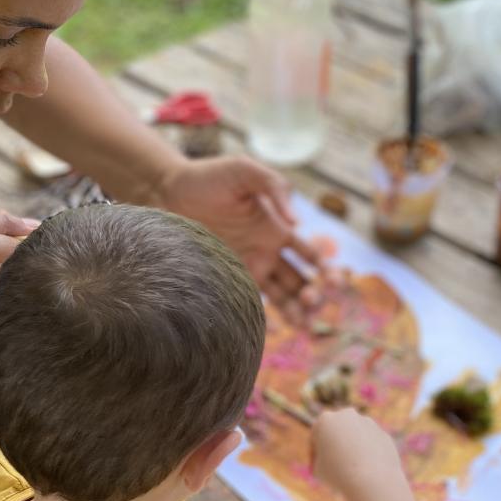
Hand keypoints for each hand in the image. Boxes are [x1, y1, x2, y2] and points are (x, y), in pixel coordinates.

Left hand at [154, 156, 329, 318]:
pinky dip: (261, 319)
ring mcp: (245, 268)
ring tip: (305, 324)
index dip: (326, 269)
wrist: (166, 191)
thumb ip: (276, 189)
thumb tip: (297, 223)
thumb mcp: (246, 171)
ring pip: (280, 297)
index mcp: (276, 229)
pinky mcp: (224, 280)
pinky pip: (248, 302)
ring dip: (296, 311)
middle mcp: (265, 252)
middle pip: (299, 281)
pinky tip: (271, 329)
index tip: (334, 281)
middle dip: (313, 294)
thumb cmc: (208, 177)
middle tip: (314, 301)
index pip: (310, 254)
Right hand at [311, 408, 403, 500]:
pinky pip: (371, 445)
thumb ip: (323, 457)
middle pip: (337, 432)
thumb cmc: (339, 475)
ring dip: (353, 449)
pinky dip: (368, 455)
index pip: (316, 437)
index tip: (317, 470)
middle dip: (335, 446)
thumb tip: (331, 457)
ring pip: (356, 437)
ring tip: (352, 472)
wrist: (372, 480)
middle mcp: (347, 415)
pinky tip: (367, 472)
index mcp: (325, 420)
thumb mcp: (318, 469)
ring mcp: (368, 423)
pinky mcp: (384, 434)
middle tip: (334, 467)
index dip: (315, 455)